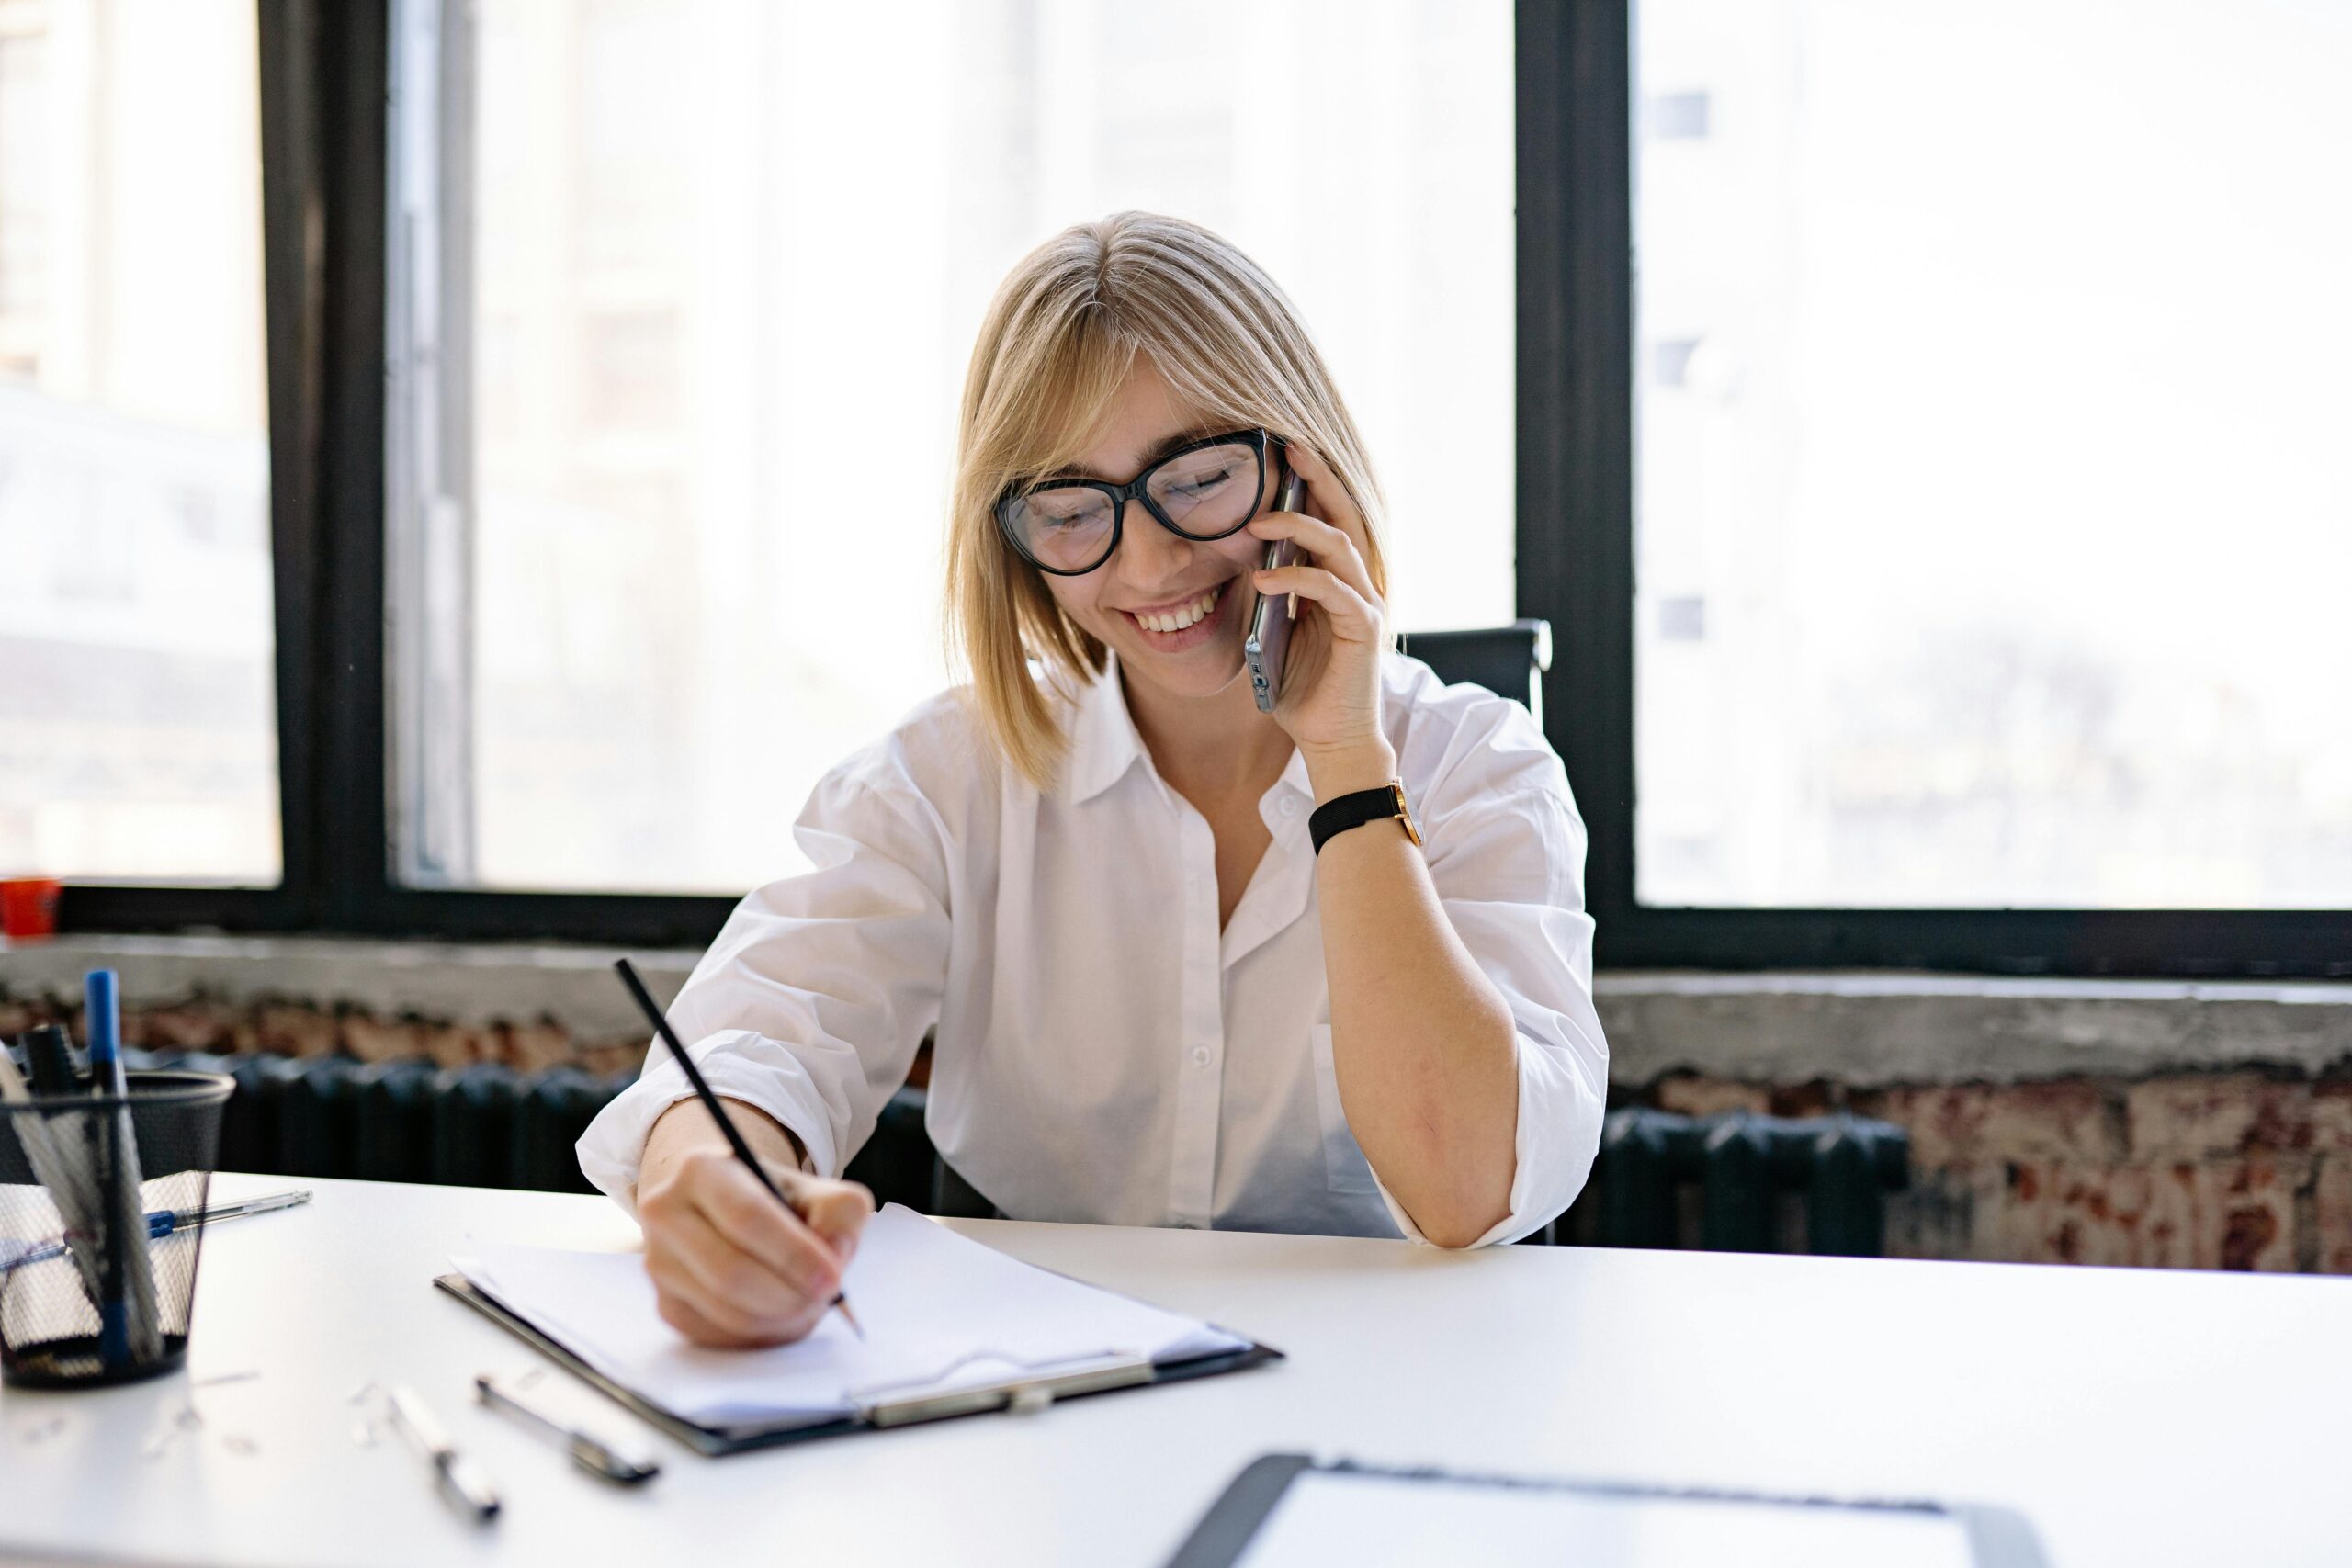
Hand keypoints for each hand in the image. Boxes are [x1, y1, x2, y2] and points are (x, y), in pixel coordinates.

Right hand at [635, 1100, 873, 1347]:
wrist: (727, 1211)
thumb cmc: (777, 1200)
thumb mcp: (817, 1189)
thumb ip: (840, 1214)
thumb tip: (833, 1258)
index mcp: (702, 1169)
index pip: (746, 1217)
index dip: (793, 1255)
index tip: (831, 1279)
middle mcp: (666, 1213)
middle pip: (729, 1272)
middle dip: (788, 1295)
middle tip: (825, 1298)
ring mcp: (659, 1262)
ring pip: (724, 1310)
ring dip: (779, 1319)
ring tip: (807, 1303)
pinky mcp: (665, 1304)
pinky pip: (718, 1335)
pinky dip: (760, 1334)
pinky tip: (780, 1313)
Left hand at [1247, 440, 1386, 761]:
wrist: (1330, 740)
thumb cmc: (1303, 690)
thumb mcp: (1277, 633)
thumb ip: (1272, 597)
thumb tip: (1246, 560)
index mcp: (1338, 581)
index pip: (1329, 520)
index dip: (1311, 485)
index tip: (1282, 453)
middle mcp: (1357, 585)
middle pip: (1344, 516)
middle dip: (1316, 479)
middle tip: (1287, 450)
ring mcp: (1364, 604)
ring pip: (1338, 545)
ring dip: (1296, 528)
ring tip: (1256, 523)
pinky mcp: (1363, 629)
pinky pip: (1331, 589)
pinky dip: (1297, 578)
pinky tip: (1264, 578)